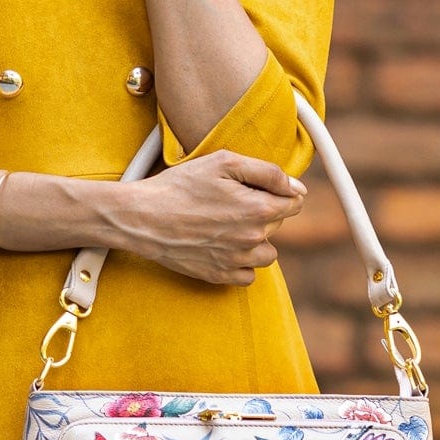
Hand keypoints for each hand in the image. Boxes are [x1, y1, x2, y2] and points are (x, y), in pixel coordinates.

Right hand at [118, 150, 307, 286]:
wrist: (142, 217)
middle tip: (230, 200)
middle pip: (278, 224)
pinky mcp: (219, 276)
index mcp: (258, 209)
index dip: (279, 191)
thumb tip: (297, 188)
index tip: (257, 186)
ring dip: (256, 240)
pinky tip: (222, 246)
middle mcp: (253, 239)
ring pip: (268, 254)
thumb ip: (267, 172)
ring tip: (228, 225)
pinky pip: (248, 275)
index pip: (294, 202)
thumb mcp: (223, 162)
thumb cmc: (180, 185)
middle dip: (263, 211)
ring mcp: (236, 262)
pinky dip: (241, 263)